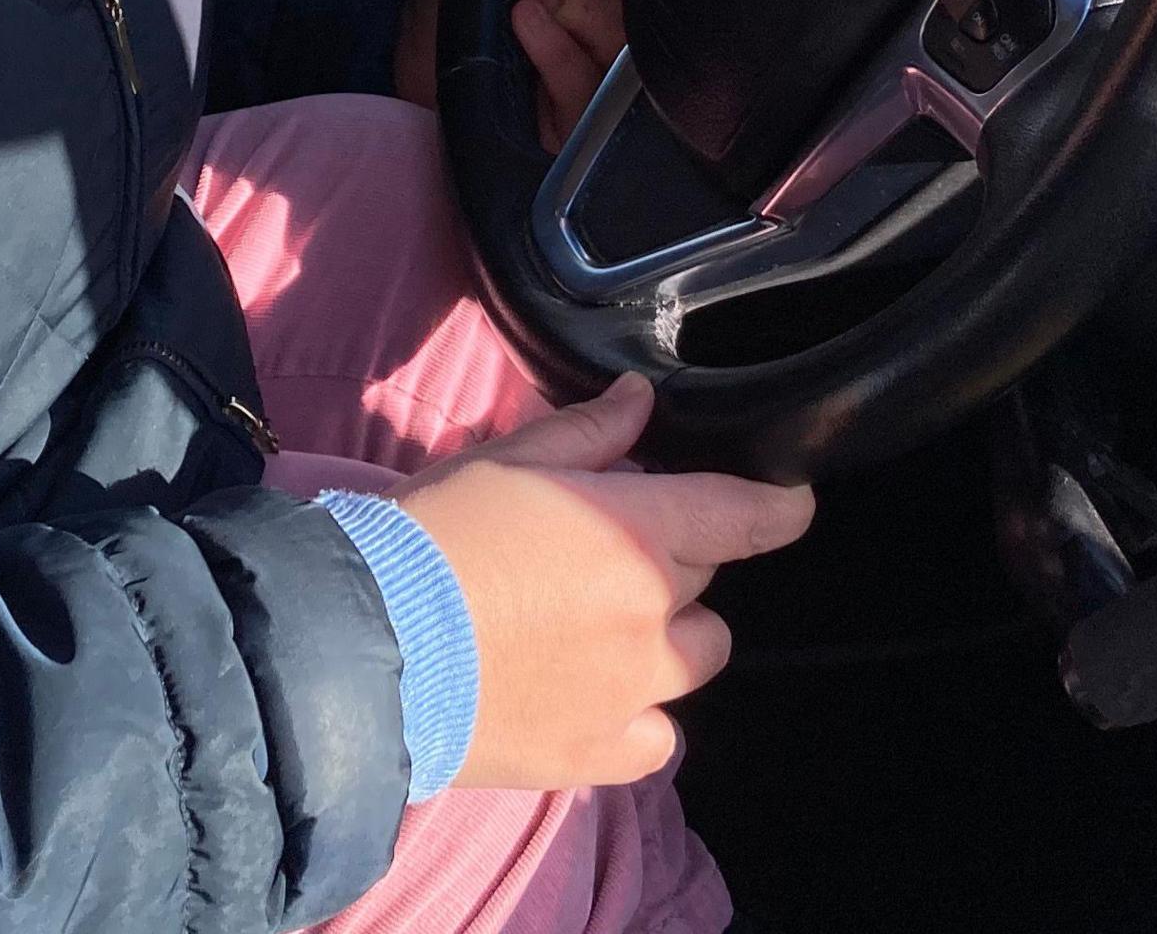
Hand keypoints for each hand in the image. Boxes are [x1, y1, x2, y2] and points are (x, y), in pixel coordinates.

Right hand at [389, 375, 814, 791]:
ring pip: (693, 658)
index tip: (792, 505)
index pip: (745, 514)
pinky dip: (637, 717)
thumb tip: (639, 401)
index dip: (778, 507)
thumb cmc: (426, 542)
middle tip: (599, 558)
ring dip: (664, 638)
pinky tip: (590, 699)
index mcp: (637, 530)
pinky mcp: (601, 754)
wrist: (365, 650)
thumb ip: (586, 434)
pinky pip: (656, 736)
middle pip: (703, 579)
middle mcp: (653, 614)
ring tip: (594, 632)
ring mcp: (633, 691)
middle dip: (670, 562)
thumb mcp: (502, 463)